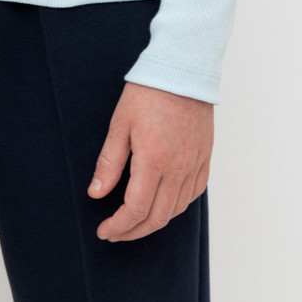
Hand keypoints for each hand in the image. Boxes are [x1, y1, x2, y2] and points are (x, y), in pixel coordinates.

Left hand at [87, 81, 212, 240]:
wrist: (182, 69)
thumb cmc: (148, 91)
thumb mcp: (120, 124)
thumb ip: (109, 162)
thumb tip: (96, 193)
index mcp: (154, 160)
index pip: (136, 209)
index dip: (118, 226)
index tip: (104, 231)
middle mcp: (178, 168)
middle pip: (157, 217)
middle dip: (133, 231)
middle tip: (116, 232)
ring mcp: (194, 164)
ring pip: (176, 210)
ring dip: (155, 222)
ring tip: (135, 221)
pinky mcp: (205, 157)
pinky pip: (193, 194)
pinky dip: (177, 206)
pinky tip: (164, 204)